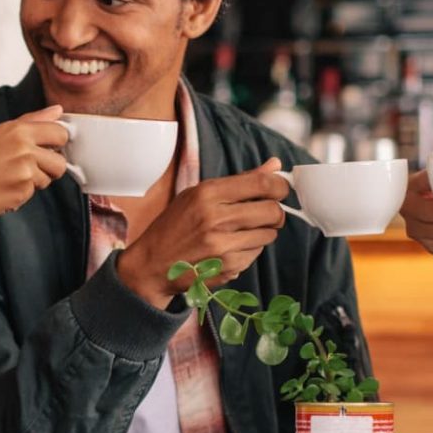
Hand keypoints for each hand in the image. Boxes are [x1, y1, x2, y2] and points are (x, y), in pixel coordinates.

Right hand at [0, 106, 70, 224]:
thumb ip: (31, 121)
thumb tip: (58, 111)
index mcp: (18, 130)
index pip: (60, 133)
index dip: (57, 142)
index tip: (49, 147)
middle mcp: (24, 150)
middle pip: (60, 162)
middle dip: (50, 167)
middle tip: (28, 166)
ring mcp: (24, 173)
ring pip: (47, 179)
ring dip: (34, 181)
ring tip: (8, 177)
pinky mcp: (21, 193)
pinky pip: (32, 193)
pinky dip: (20, 193)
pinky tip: (1, 188)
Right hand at [116, 159, 291, 305]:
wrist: (152, 264)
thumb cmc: (174, 226)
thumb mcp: (198, 195)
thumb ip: (240, 181)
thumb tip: (275, 165)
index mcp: (207, 193)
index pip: (261, 184)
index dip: (279, 186)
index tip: (280, 189)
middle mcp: (216, 218)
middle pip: (272, 211)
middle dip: (275, 212)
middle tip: (266, 213)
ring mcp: (222, 245)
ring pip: (269, 234)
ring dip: (263, 232)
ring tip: (243, 231)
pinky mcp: (228, 267)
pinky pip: (257, 253)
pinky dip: (251, 249)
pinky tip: (232, 247)